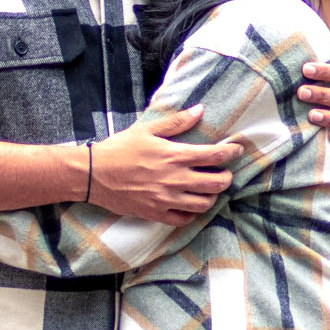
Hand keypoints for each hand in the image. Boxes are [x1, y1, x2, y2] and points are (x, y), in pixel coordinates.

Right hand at [89, 106, 242, 223]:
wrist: (92, 174)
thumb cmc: (119, 149)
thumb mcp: (147, 129)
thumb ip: (176, 122)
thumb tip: (200, 110)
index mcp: (174, 156)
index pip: (214, 156)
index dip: (231, 153)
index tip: (237, 150)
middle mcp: (174, 180)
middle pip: (215, 183)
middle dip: (226, 178)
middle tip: (225, 174)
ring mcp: (166, 200)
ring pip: (203, 204)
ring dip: (212, 196)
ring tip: (210, 190)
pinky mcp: (156, 213)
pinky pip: (184, 219)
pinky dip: (192, 213)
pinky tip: (191, 205)